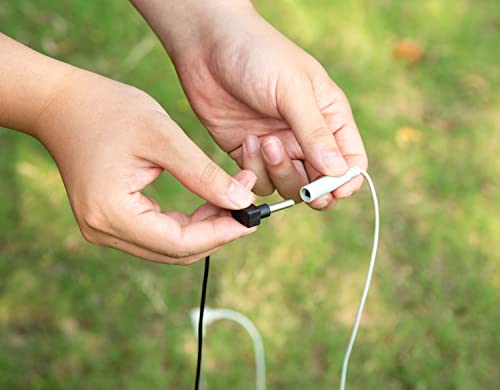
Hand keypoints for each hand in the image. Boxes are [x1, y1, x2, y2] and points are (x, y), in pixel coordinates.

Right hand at [34, 68, 257, 263]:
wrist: (62, 104)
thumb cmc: (108, 111)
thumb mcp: (163, 138)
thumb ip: (204, 175)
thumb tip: (242, 203)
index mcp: (112, 214)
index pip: (180, 244)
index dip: (221, 234)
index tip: (252, 217)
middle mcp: (104, 231)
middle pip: (175, 251)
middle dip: (216, 232)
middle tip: (246, 207)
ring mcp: (104, 229)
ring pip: (169, 246)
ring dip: (204, 229)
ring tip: (231, 201)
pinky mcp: (109, 220)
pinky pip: (157, 234)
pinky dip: (186, 223)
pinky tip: (207, 203)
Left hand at [166, 5, 367, 209]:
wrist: (208, 46)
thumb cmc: (258, 55)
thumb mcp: (292, 90)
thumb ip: (314, 132)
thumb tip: (338, 171)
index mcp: (329, 117)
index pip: (350, 160)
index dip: (346, 180)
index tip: (333, 189)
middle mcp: (306, 137)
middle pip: (320, 181)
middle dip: (309, 187)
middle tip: (299, 181)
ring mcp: (278, 147)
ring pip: (289, 186)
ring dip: (278, 172)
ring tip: (263, 140)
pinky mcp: (249, 153)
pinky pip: (259, 180)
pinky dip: (254, 170)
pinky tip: (246, 141)